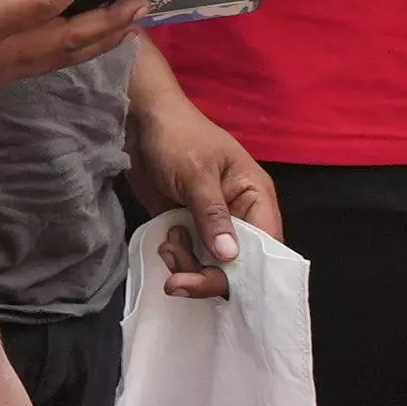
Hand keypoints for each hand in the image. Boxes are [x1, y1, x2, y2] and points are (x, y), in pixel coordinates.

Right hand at [0, 0, 147, 91]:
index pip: (36, 7)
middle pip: (63, 39)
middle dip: (106, 20)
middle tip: (140, 0)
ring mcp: (3, 71)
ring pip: (64, 57)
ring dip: (104, 39)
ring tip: (135, 20)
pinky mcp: (6, 78)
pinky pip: (53, 64)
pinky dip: (84, 50)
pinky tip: (106, 38)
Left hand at [125, 82, 278, 295]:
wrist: (139, 122)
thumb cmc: (177, 137)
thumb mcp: (197, 174)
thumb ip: (213, 216)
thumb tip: (230, 257)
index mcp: (255, 197)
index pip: (267, 245)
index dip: (250, 271)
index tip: (219, 283)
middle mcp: (241, 215)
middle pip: (240, 264)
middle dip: (208, 275)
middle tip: (177, 281)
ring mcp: (214, 224)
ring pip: (213, 266)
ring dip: (188, 266)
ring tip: (168, 245)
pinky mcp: (190, 227)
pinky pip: (192, 257)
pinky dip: (178, 259)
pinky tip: (164, 244)